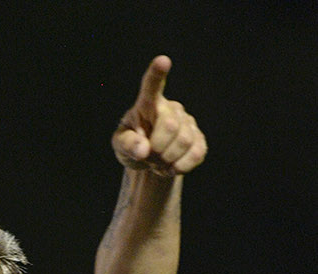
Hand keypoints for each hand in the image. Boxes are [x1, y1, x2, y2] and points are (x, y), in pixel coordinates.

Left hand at [113, 56, 206, 177]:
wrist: (149, 160)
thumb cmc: (133, 145)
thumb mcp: (121, 146)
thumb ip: (127, 145)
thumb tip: (143, 149)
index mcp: (148, 103)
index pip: (152, 86)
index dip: (157, 74)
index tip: (163, 61)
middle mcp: (171, 108)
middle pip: (170, 126)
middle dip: (157, 148)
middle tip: (149, 156)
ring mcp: (187, 122)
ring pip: (184, 141)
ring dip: (167, 160)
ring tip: (159, 161)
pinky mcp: (199, 139)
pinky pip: (196, 153)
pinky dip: (181, 166)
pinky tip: (172, 166)